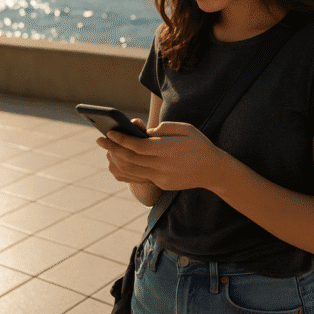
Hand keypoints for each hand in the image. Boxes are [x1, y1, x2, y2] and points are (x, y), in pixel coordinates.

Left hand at [95, 121, 227, 190]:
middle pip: (131, 159)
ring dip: (117, 160)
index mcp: (169, 150)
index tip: (109, 132)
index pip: (138, 146)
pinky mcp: (162, 184)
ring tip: (107, 150)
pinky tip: (118, 162)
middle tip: (99, 139)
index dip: (122, 140)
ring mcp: (162, 178)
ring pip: (132, 171)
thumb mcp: (185, 129)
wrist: (214, 171)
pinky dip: (126, 170)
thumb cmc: (199, 145)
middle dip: (113, 148)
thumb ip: (163, 129)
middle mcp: (163, 166)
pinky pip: (139, 177)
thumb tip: (143, 132)